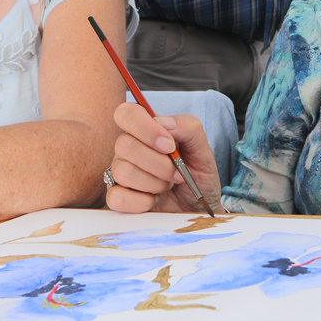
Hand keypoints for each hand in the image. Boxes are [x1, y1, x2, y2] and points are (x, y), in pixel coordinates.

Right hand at [105, 102, 223, 214]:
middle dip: (159, 164)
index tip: (169, 145)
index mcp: (146, 130)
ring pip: (123, 172)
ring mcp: (120, 173)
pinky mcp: (117, 197)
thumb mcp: (203, 149)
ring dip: (154, 183)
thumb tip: (164, 122)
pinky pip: (117, 197)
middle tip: (177, 173)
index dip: (146, 128)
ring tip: (167, 186)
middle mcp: (129, 149)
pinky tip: (154, 200)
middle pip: (124, 145)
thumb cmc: (198, 176)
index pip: (127, 113)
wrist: (200, 207)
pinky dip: (142, 202)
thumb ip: (188, 127)